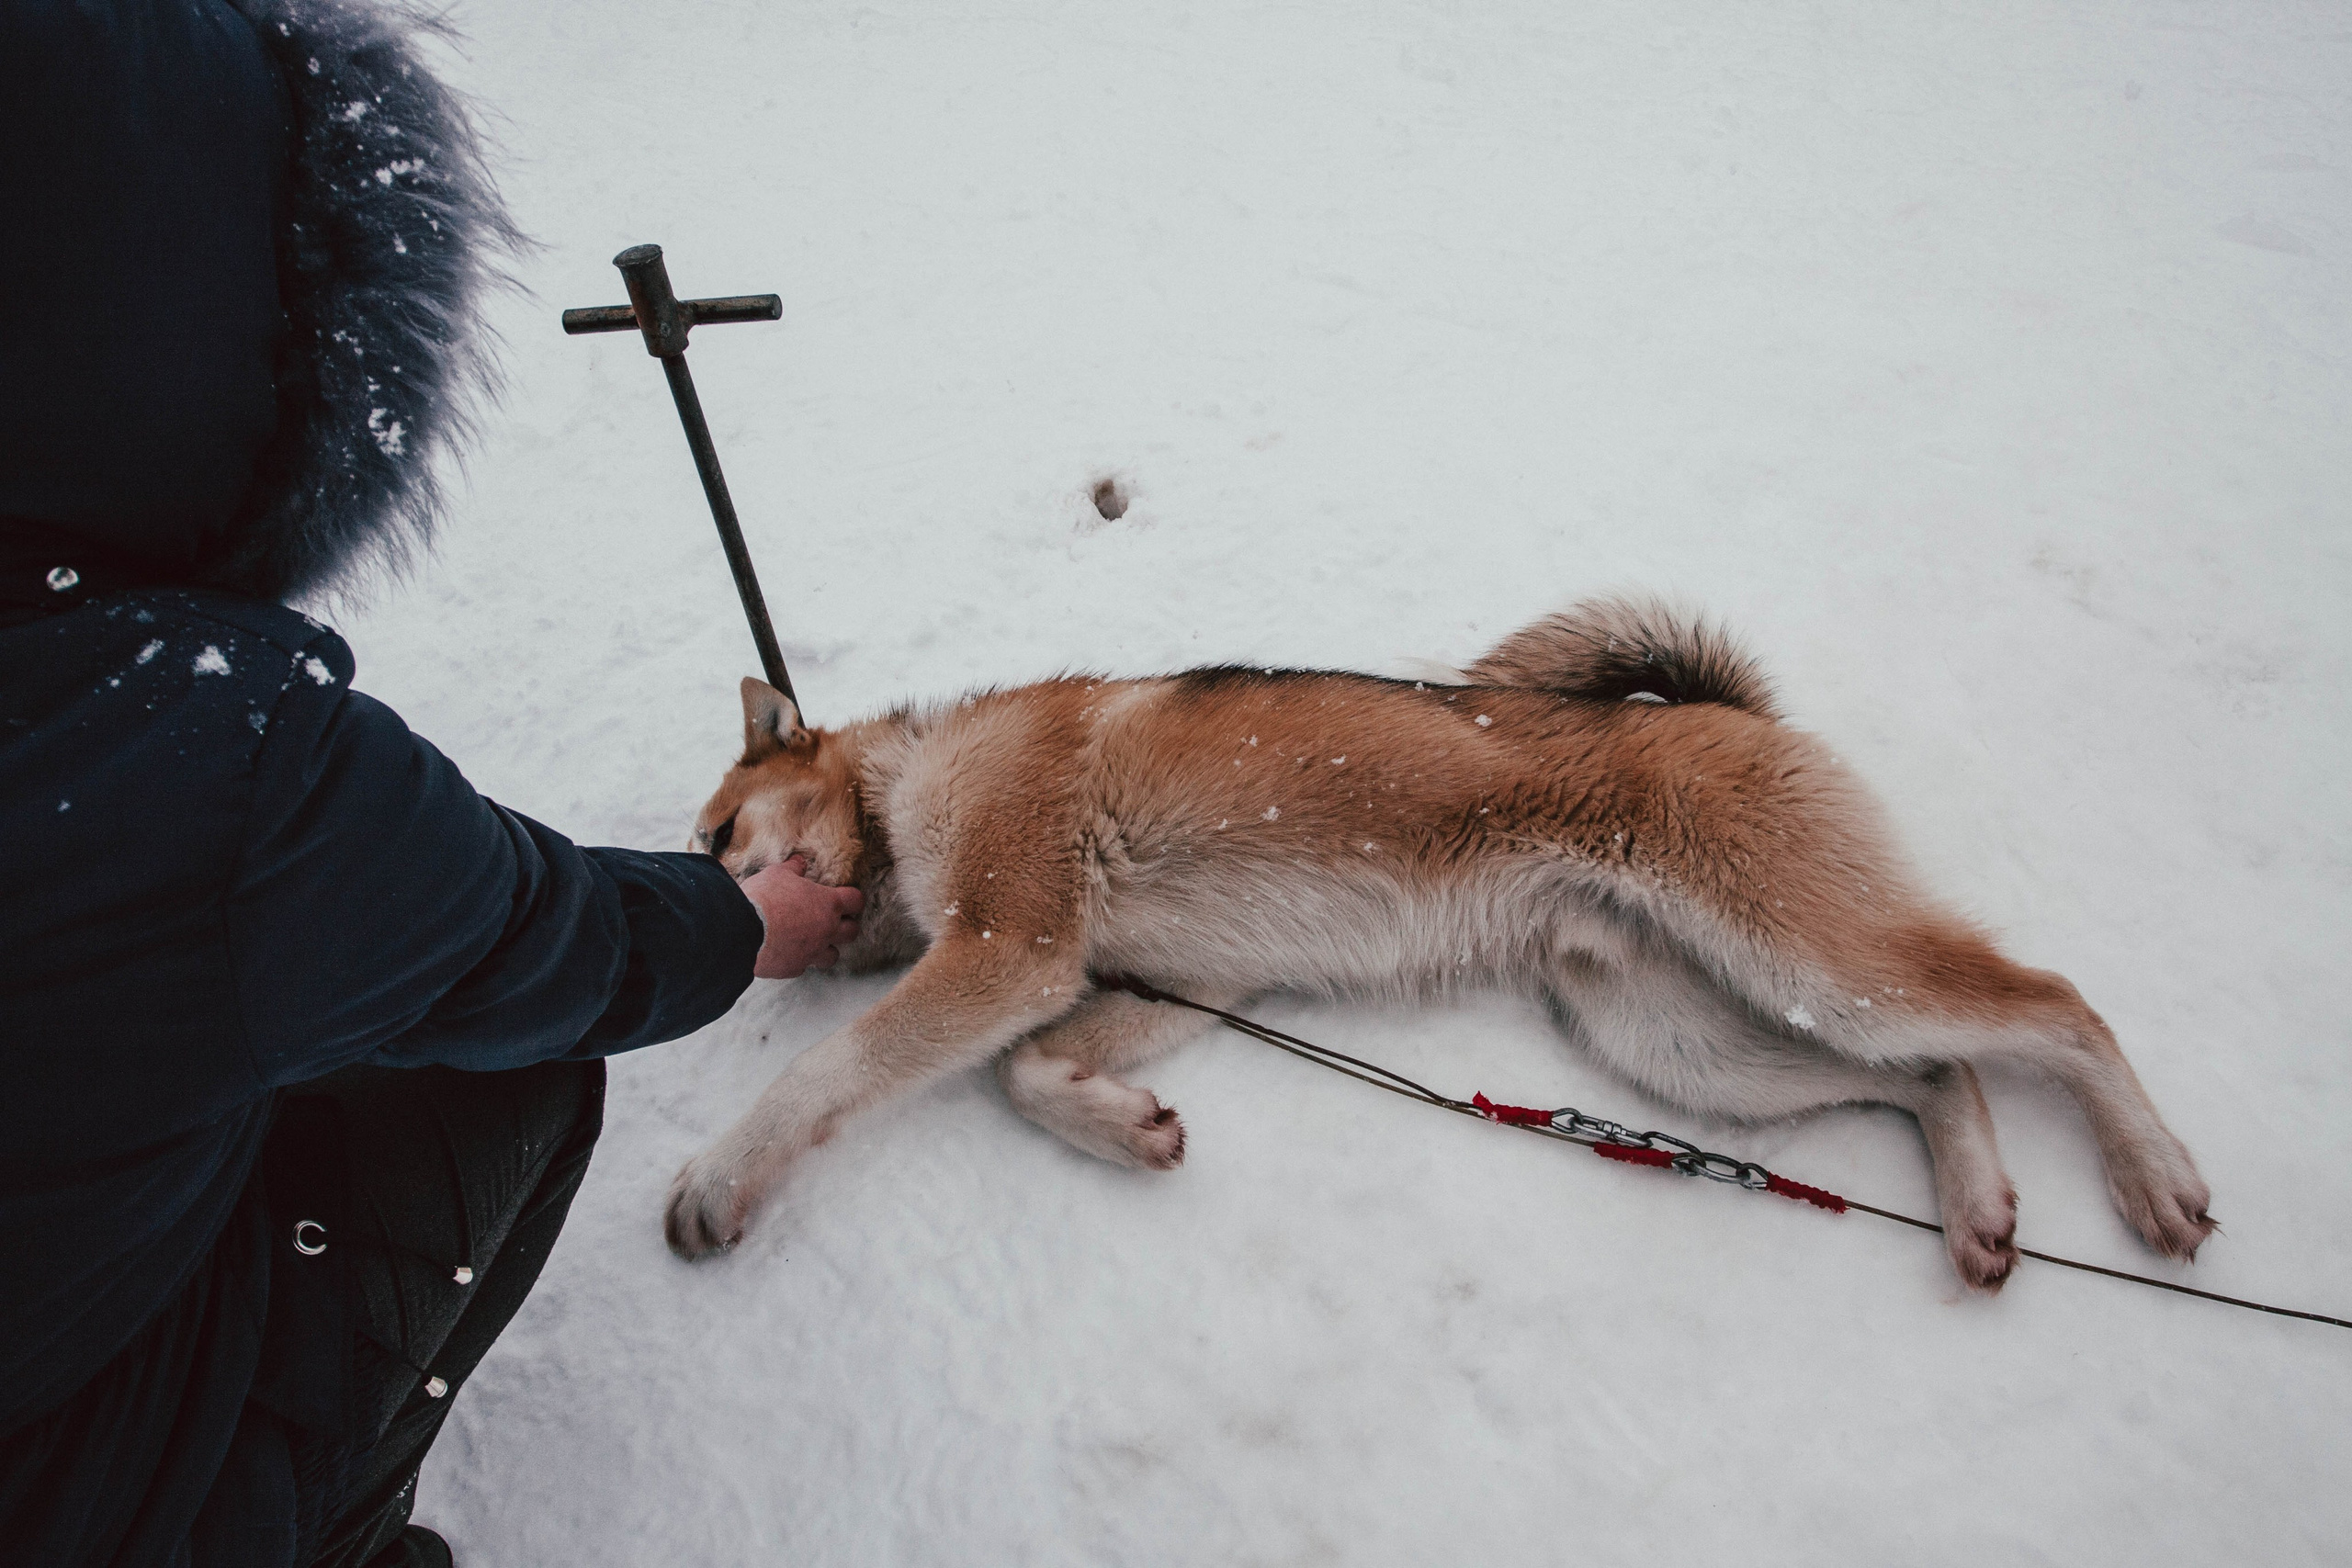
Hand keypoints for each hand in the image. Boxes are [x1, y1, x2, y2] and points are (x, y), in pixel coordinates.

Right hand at [740, 858, 864, 978]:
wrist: (742, 930)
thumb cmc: (763, 898)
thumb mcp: (777, 874)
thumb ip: (792, 869)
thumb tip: (799, 862)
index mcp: (828, 903)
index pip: (856, 901)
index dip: (853, 900)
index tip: (848, 900)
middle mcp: (826, 930)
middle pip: (852, 932)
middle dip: (846, 926)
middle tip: (833, 921)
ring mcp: (812, 952)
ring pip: (833, 956)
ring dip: (826, 949)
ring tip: (813, 942)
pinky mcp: (794, 968)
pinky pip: (803, 967)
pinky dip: (797, 960)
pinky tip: (786, 953)